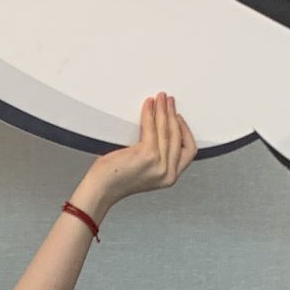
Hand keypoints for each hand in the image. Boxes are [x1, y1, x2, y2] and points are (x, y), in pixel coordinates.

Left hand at [81, 92, 196, 214]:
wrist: (101, 189)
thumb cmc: (115, 180)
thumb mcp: (145, 169)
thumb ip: (157, 156)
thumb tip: (161, 129)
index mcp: (169, 177)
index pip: (188, 150)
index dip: (185, 131)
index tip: (178, 118)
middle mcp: (167, 172)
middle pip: (178, 136)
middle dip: (173, 114)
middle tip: (168, 102)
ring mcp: (159, 164)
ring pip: (167, 129)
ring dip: (164, 110)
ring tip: (160, 99)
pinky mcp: (147, 155)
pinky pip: (151, 127)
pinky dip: (150, 113)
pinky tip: (148, 106)